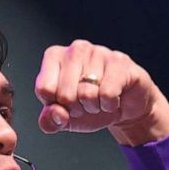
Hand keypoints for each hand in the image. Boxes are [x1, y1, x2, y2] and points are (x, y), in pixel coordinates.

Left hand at [34, 40, 168, 145]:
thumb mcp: (65, 118)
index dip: (57, 106)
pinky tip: (113, 98)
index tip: (67, 103)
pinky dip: (110, 105)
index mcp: (55, 56)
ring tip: (100, 99)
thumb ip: (50, 120)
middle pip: (65, 94)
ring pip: (87, 94)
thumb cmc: (90, 106)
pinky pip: (108, 94)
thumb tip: (56, 114)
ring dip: (95, 106)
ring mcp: (99, 52)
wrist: (124, 106)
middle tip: (86, 103)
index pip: (44, 89)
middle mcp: (75, 49)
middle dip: (77, 108)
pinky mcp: (119, 61)